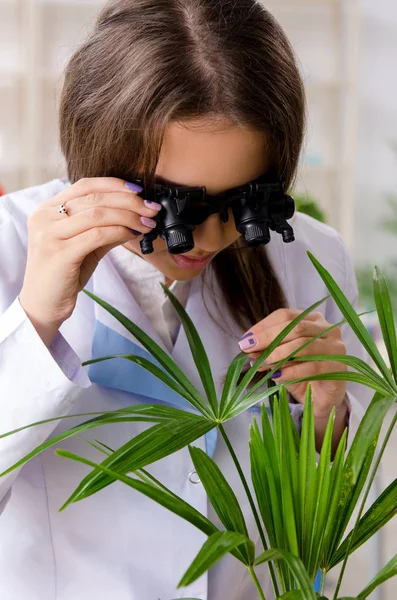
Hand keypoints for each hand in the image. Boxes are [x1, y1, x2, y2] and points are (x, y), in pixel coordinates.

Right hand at [19, 177, 160, 346]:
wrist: (43, 306)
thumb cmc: (63, 274)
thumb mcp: (84, 245)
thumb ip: (104, 227)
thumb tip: (136, 214)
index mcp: (47, 210)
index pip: (84, 185)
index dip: (114, 185)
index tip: (138, 191)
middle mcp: (44, 217)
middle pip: (94, 198)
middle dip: (129, 202)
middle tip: (151, 209)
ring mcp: (49, 234)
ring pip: (97, 215)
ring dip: (128, 217)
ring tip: (147, 223)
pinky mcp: (59, 253)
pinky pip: (97, 235)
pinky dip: (119, 232)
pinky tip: (132, 235)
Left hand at [238, 308, 346, 417]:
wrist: (321, 398)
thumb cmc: (301, 372)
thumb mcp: (281, 358)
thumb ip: (268, 350)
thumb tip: (248, 347)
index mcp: (313, 319)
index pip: (286, 316)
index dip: (263, 326)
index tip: (246, 339)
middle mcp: (327, 329)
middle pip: (294, 327)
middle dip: (268, 338)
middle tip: (249, 349)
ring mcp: (336, 347)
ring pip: (304, 345)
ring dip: (279, 354)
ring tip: (262, 364)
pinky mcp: (338, 367)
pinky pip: (312, 367)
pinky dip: (291, 371)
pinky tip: (277, 376)